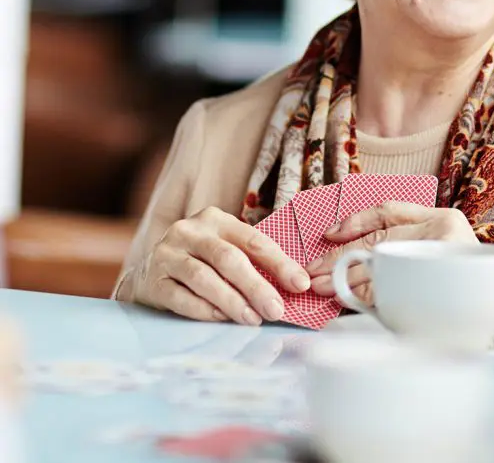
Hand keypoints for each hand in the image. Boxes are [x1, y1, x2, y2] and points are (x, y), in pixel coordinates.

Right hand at [127, 207, 310, 325]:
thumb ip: (253, 260)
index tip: (300, 284)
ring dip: (233, 302)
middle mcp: (190, 231)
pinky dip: (205, 310)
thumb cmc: (200, 261)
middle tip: (276, 310)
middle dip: (257, 286)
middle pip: (229, 259)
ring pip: (205, 279)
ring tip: (254, 319)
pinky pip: (182, 298)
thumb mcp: (224, 248)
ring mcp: (167, 254)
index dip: (280, 263)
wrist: (147, 273)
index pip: (254, 240)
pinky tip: (223, 319)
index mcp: (216, 219)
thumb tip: (295, 285)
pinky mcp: (152, 281)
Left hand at [306, 203, 476, 300]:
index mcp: (444, 219)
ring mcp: (442, 263)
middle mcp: (445, 235)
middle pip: (378, 242)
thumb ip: (409, 244)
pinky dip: (365, 299)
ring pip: (380, 268)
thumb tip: (349, 251)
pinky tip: (349, 302)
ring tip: (322, 289)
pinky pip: (390, 294)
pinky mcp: (439, 292)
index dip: (355, 220)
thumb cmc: (467, 284)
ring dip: (345, 280)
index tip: (329, 233)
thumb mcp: (443, 250)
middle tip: (312, 272)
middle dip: (339, 257)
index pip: (389, 210)